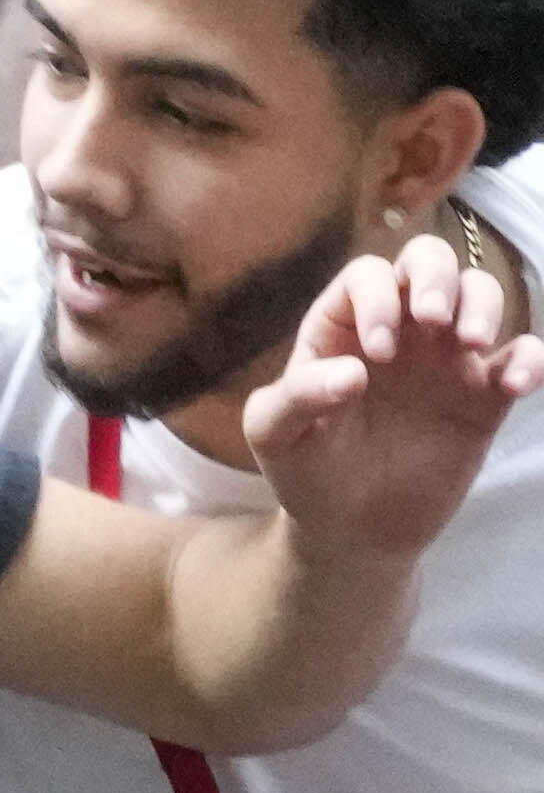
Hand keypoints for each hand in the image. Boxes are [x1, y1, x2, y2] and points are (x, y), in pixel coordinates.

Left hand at [248, 231, 543, 572]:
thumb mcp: (275, 436)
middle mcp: (399, 331)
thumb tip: (352, 374)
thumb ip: (296, 398)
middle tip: (434, 320)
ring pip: (479, 294)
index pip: (367, 277)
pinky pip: (522, 355)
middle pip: (428, 262)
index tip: (380, 352)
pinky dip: (532, 358)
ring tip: (472, 345)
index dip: (378, 298)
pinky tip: (516, 385)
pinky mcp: (485, 396)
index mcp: (341, 329)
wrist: (351, 530)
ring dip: (484, 306)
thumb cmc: (305, 471)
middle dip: (436, 276)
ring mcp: (445, 359)